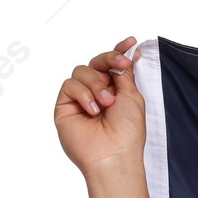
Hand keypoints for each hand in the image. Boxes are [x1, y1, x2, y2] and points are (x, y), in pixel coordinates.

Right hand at [56, 36, 147, 175]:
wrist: (113, 154)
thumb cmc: (127, 132)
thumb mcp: (132, 97)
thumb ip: (124, 75)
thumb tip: (125, 56)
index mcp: (116, 91)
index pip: (114, 65)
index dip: (120, 51)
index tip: (131, 42)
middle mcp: (97, 92)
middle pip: (96, 62)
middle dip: (109, 59)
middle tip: (120, 64)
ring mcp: (80, 98)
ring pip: (82, 71)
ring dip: (96, 84)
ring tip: (106, 104)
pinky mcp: (65, 105)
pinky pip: (70, 84)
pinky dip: (83, 94)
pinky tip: (92, 110)